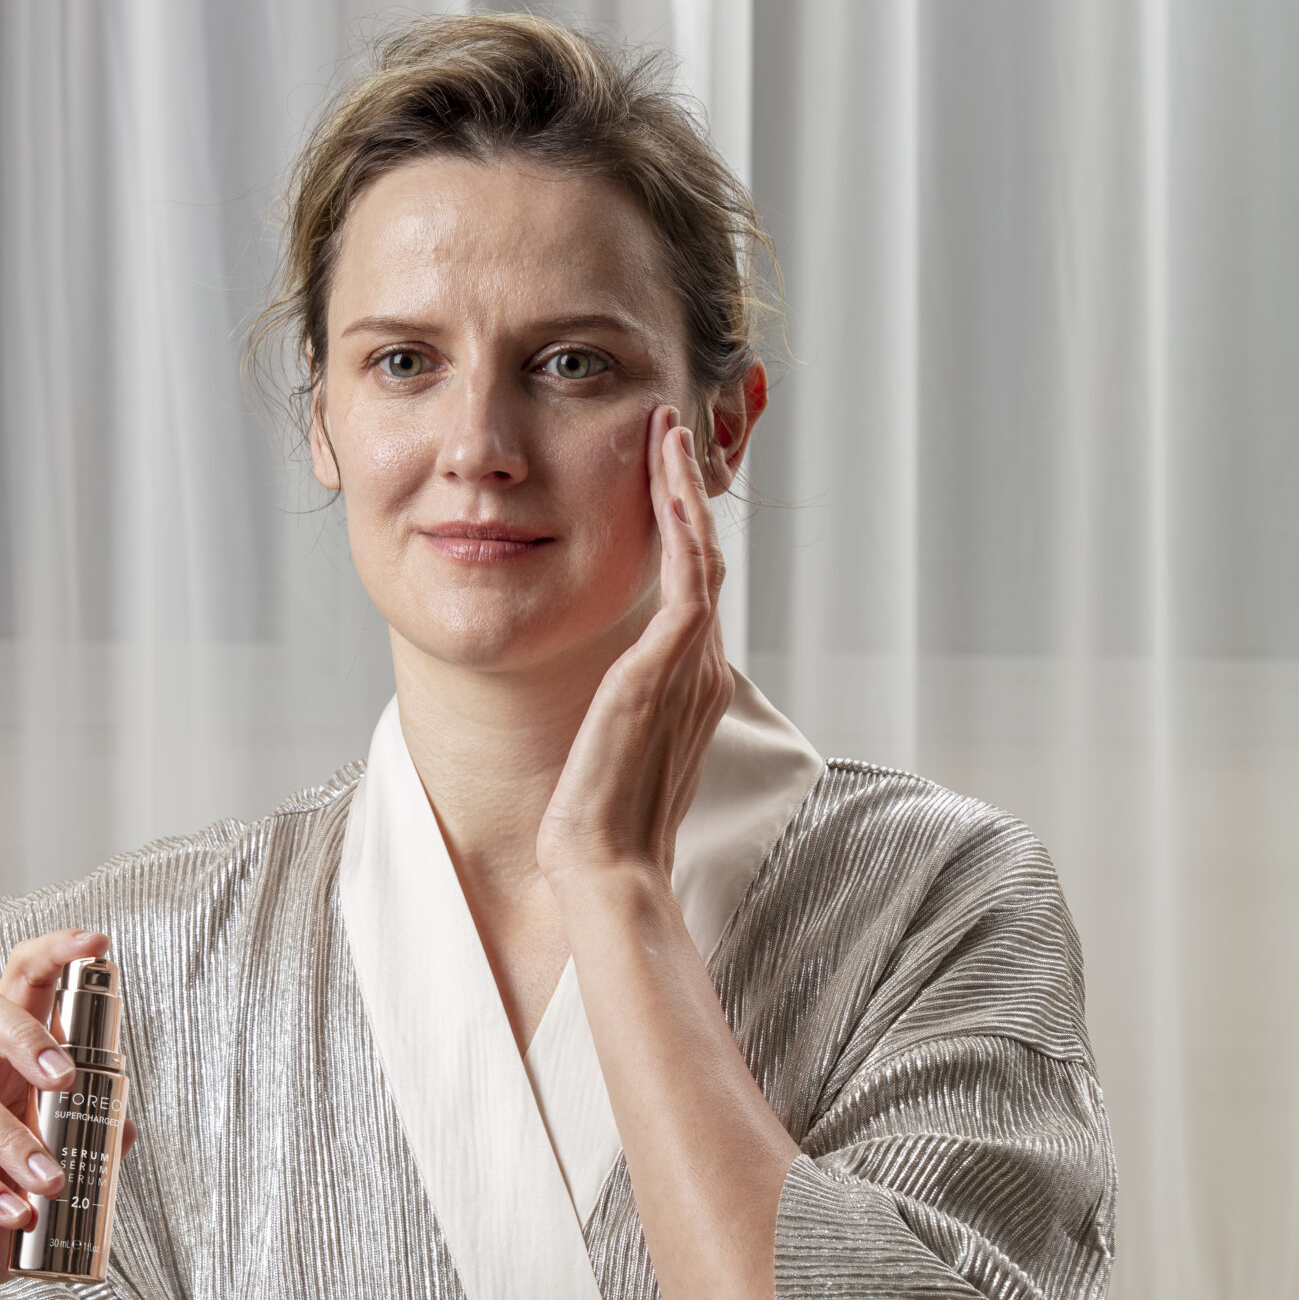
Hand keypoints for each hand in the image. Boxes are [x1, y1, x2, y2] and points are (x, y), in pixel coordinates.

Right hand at [0, 928, 135, 1299]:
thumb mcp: (44, 1184)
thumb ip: (84, 1151)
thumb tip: (127, 1127)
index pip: (16, 988)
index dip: (52, 956)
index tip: (96, 943)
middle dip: (23, 1031)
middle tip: (64, 1078)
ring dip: (12, 1136)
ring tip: (50, 1181)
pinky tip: (14, 1211)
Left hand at [535, 405, 730, 891]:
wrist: (606, 868)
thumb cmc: (598, 830)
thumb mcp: (606, 757)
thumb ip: (613, 721)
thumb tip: (593, 709)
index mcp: (688, 692)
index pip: (690, 595)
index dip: (679, 535)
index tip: (658, 486)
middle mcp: (700, 672)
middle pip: (704, 562)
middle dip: (687, 495)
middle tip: (669, 434)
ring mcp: (691, 667)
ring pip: (702, 553)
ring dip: (684, 487)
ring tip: (667, 431)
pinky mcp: (670, 667)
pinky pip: (689, 571)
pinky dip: (681, 516)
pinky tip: (665, 471)